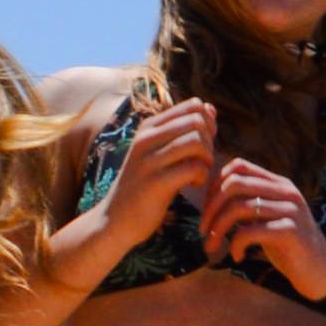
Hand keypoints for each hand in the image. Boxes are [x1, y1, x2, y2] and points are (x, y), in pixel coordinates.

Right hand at [49, 100, 216, 284]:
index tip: (205, 144)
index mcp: (149, 127)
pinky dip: (202, 176)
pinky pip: (193, 168)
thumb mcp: (159, 152)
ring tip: (199, 172)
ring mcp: (149, 160)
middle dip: (210, 142)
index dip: (209, 123)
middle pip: (198, 122)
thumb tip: (209, 108)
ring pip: (196, 142)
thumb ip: (184, 131)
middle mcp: (146, 138)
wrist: (114, 220)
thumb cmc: (144, 185)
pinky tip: (194, 184)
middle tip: (204, 161)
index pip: (193, 106)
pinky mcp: (156, 183)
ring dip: (207, 159)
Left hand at [197, 157, 325, 305]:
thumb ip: (248, 204)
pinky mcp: (290, 231)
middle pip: (234, 183)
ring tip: (213, 246)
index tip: (207, 211)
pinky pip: (250, 231)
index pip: (238, 166)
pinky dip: (235, 244)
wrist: (321, 272)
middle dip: (210, 207)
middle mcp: (286, 191)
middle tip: (204, 230)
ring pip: (238, 207)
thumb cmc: (288, 247)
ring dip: (218, 229)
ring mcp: (290, 210)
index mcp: (278, 183)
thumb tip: (211, 198)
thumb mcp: (268, 219)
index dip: (214, 185)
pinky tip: (236, 256)